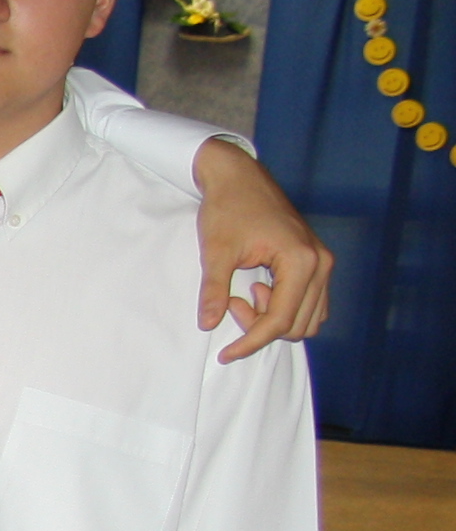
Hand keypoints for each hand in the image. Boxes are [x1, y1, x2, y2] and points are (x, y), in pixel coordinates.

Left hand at [188, 138, 330, 361]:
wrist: (239, 177)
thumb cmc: (228, 208)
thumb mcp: (216, 251)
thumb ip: (214, 290)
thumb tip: (208, 324)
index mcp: (302, 261)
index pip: (280, 321)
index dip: (251, 342)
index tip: (225, 354)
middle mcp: (321, 264)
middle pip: (298, 325)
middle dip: (262, 327)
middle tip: (230, 302)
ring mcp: (323, 262)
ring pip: (308, 318)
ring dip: (274, 319)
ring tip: (242, 294)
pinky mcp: (316, 261)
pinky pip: (309, 302)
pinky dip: (284, 308)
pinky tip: (256, 288)